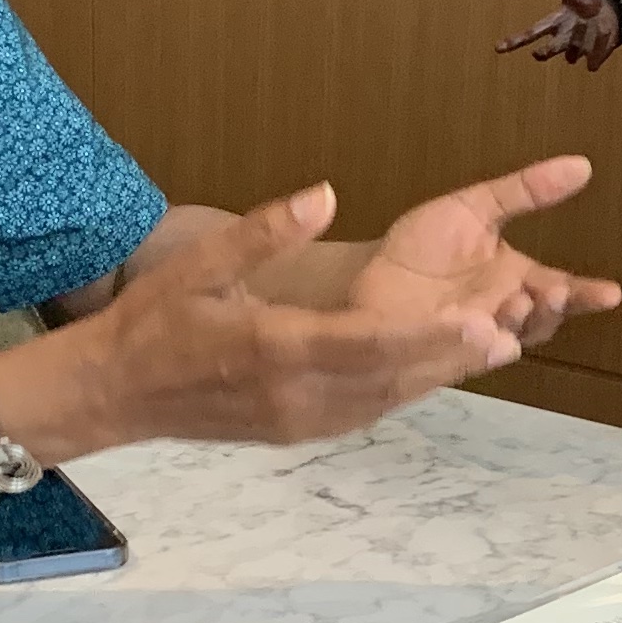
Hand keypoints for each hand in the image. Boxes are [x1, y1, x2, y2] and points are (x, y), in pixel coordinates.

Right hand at [40, 182, 581, 453]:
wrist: (112, 395)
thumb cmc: (152, 323)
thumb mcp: (199, 266)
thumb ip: (265, 232)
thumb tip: (323, 194)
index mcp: (273, 352)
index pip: (366, 345)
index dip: (427, 336)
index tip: (476, 321)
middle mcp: (296, 396)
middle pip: (390, 378)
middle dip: (450, 357)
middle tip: (509, 333)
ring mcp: (299, 420)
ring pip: (385, 398)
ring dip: (437, 374)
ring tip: (492, 346)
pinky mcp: (299, 428)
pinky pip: (366, 408)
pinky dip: (404, 386)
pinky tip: (435, 365)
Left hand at [354, 153, 619, 357]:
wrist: (367, 276)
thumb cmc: (425, 246)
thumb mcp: (474, 206)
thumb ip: (525, 190)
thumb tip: (582, 166)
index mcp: (514, 277)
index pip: (560, 290)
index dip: (586, 295)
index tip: (611, 294)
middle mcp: (500, 312)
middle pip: (540, 321)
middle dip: (551, 309)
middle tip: (556, 293)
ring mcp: (471, 337)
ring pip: (509, 339)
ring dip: (517, 324)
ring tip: (517, 302)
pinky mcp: (437, 353)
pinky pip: (461, 355)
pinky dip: (472, 345)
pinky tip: (478, 328)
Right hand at [497, 0, 621, 66]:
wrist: (607, 16)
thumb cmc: (583, 3)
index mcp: (553, 23)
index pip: (530, 33)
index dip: (514, 41)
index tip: (497, 48)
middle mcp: (562, 40)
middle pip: (548, 50)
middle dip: (544, 51)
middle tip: (537, 53)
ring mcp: (576, 51)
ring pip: (575, 53)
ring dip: (584, 42)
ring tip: (595, 27)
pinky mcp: (591, 59)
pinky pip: (592, 62)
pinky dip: (599, 53)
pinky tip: (605, 38)